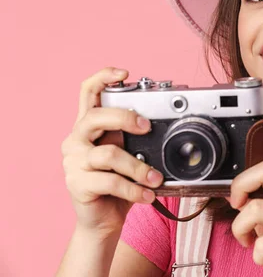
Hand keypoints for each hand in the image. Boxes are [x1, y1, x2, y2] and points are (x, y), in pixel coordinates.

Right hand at [60, 67, 163, 235]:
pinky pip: (110, 181)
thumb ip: (135, 138)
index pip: (88, 93)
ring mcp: (73, 162)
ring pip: (108, 154)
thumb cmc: (118, 183)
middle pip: (96, 117)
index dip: (103, 78)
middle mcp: (76, 140)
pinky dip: (134, 188)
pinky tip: (147, 194)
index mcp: (88, 126)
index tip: (124, 73)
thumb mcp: (128, 154)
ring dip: (138, 167)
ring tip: (156, 178)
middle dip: (125, 118)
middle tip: (148, 127)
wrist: (102, 220)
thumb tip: (160, 127)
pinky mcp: (77, 184)